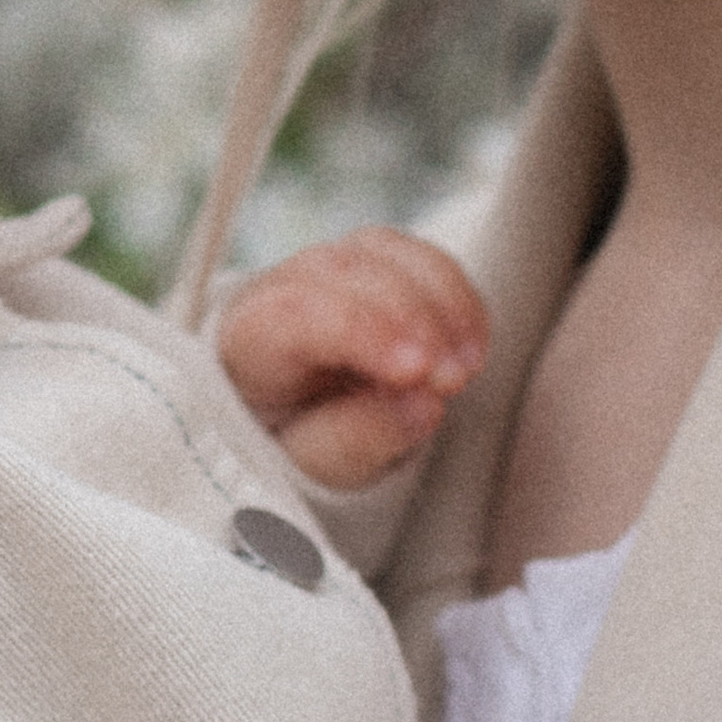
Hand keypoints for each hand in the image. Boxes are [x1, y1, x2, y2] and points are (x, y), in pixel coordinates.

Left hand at [216, 224, 488, 489]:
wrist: (291, 420)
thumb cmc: (293, 443)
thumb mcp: (313, 466)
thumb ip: (356, 440)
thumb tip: (423, 405)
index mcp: (248, 340)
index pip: (297, 313)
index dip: (362, 331)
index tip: (417, 373)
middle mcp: (278, 288)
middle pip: (345, 274)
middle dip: (413, 320)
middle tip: (451, 381)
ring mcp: (325, 267)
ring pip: (387, 254)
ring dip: (442, 305)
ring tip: (468, 369)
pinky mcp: (370, 261)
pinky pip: (419, 258)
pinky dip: (456, 296)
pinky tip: (473, 345)